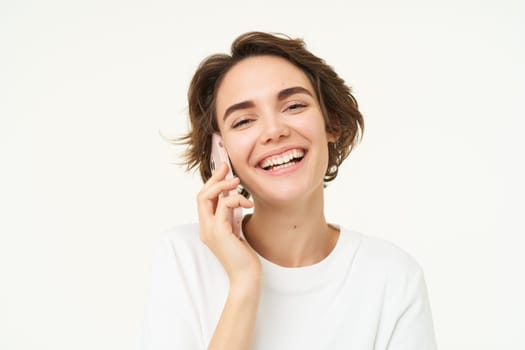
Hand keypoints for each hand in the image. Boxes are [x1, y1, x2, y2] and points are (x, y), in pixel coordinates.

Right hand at [197, 163, 260, 286]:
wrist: (246, 276)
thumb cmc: (244, 257)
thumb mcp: (236, 230)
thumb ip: (230, 216)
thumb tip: (233, 198)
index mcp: (208, 227)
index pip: (203, 200)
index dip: (212, 183)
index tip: (224, 171)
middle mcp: (205, 228)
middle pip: (201, 195)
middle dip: (214, 179)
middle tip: (227, 168)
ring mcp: (210, 230)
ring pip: (207, 197)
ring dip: (223, 186)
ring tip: (238, 182)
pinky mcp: (219, 232)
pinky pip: (223, 206)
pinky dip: (236, 199)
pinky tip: (249, 204)